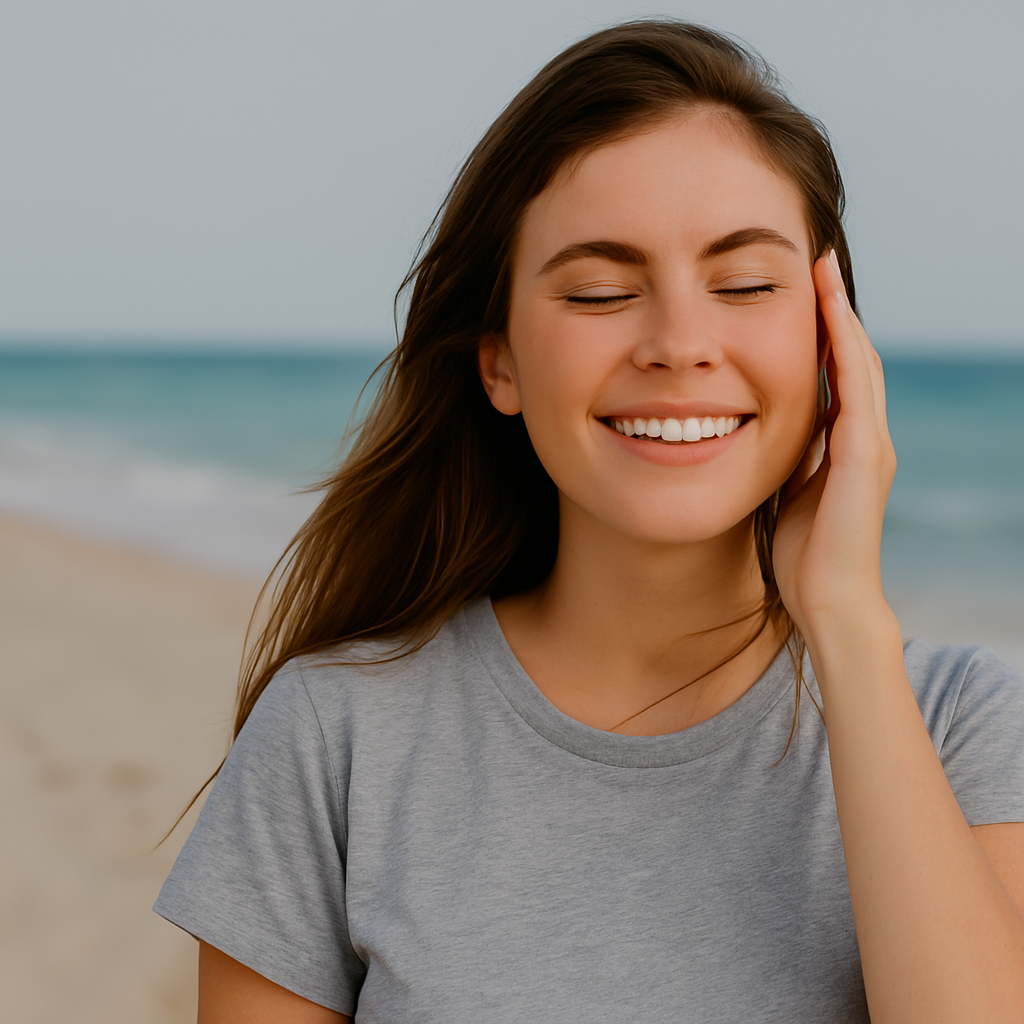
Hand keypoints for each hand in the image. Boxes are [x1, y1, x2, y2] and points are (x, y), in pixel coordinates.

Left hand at [771, 250, 896, 645]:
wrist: (830, 602)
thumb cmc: (804, 555)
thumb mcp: (786, 490)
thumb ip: (785, 457)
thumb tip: (756, 429)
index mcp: (843, 442)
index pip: (834, 371)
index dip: (819, 329)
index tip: (798, 289)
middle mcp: (863, 435)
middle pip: (851, 355)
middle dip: (832, 307)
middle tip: (815, 260)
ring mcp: (869, 444)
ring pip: (858, 361)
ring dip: (840, 314)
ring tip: (822, 271)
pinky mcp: (863, 458)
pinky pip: (855, 389)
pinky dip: (844, 349)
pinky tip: (830, 316)